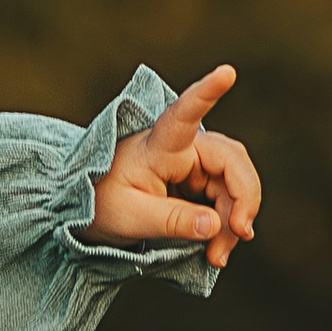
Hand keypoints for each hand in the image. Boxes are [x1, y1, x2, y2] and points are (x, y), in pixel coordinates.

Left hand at [90, 66, 261, 268]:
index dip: (206, 93)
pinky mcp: (198, 182)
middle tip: (240, 235)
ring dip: (233, 222)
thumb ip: (173, 221)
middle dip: (242, 200)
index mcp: (159, 145)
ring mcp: (193, 164)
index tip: (226, 72)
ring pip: (234, 186)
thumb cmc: (100, 204)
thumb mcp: (130, 218)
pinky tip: (216, 251)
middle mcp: (182, 148)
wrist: (89, 211)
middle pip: (231, 162)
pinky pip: (225, 201)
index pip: (183, 115)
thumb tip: (216, 227)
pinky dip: (225, 227)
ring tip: (217, 258)